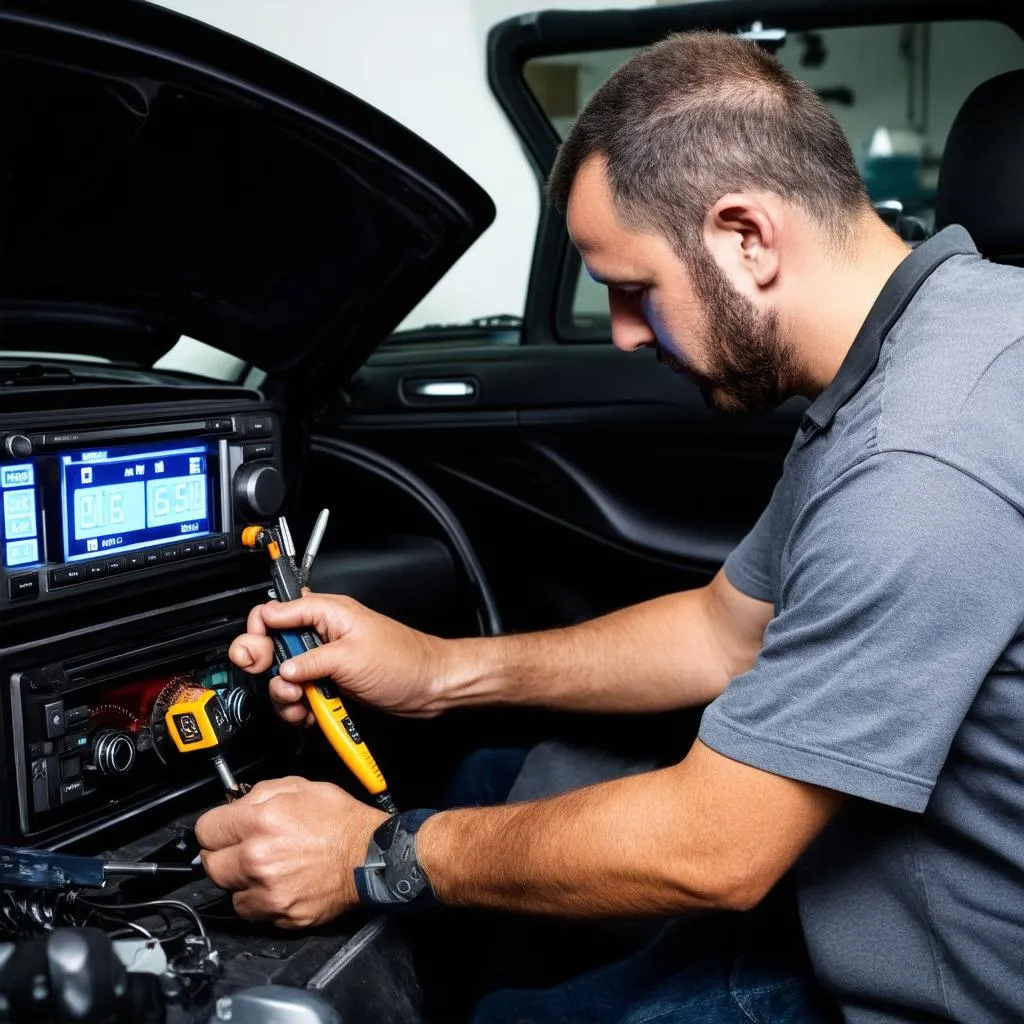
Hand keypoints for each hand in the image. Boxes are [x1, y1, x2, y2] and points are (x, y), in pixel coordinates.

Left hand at [194, 776, 386, 927]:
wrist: (370, 855)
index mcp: (261, 822)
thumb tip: (236, 805)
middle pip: (211, 865)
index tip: (222, 829)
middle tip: (241, 848)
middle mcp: (258, 859)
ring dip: (240, 880)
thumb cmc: (340, 820)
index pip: (205, 830)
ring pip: (228, 892)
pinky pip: (251, 911)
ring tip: (264, 867)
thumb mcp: (300, 787)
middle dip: (222, 854)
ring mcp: (269, 891)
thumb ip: (260, 793)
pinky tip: (276, 884)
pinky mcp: (281, 915)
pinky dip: (258, 900)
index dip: (216, 826)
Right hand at [229, 593, 452, 722]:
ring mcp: (324, 661)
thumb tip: (280, 667)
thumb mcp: (350, 657)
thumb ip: (310, 660)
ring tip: (302, 704)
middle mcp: (321, 634)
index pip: (274, 612)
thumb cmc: (403, 661)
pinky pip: (299, 696)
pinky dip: (299, 708)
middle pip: (272, 647)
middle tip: (282, 685)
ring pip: (283, 677)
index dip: (259, 632)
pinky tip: (311, 714)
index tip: (258, 657)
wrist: (429, 688)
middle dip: (270, 670)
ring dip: (285, 695)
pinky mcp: (329, 683)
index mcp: (326, 613)